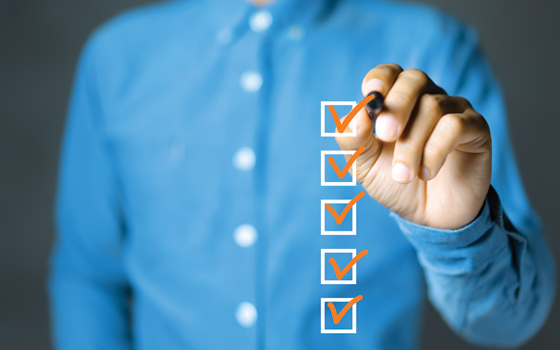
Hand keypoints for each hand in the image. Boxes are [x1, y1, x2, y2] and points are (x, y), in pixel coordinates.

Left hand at [335, 64, 491, 229]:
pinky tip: (426, 173)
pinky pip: (455, 126)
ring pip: (433, 107)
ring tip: (402, 175)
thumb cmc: (394, 182)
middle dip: (397, 105)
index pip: (390, 73)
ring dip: (411, 144)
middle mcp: (427, 97)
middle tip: (385, 135)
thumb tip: (355, 116)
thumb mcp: (363, 164)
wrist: (427, 215)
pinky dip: (435, 151)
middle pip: (414, 79)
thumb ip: (353, 140)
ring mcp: (454, 110)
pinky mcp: (476, 129)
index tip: (370, 95)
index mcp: (397, 100)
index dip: (380, 79)